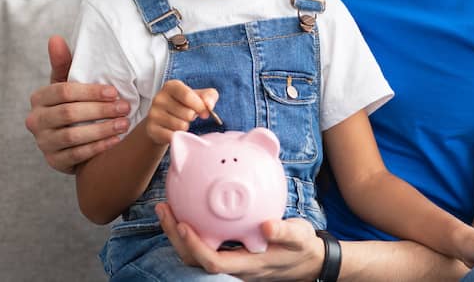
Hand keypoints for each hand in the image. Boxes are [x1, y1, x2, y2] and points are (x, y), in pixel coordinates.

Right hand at [25, 35, 131, 173]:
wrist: (70, 140)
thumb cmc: (71, 104)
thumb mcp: (67, 83)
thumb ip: (63, 63)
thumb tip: (55, 38)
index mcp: (38, 98)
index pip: (63, 92)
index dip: (90, 92)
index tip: (114, 92)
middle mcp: (35, 121)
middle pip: (68, 114)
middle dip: (100, 110)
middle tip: (125, 107)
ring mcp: (43, 143)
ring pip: (73, 136)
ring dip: (102, 129)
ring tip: (124, 124)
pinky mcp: (53, 161)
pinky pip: (76, 155)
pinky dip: (98, 147)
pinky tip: (115, 140)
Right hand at [146, 80, 218, 145]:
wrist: (163, 121)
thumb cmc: (184, 106)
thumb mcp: (198, 96)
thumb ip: (209, 96)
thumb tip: (209, 106)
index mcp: (171, 86)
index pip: (187, 95)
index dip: (200, 106)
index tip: (205, 113)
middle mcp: (159, 98)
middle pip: (187, 113)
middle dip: (192, 118)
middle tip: (188, 116)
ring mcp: (153, 114)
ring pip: (181, 126)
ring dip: (185, 127)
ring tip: (180, 122)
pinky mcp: (151, 129)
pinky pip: (172, 136)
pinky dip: (178, 136)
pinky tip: (174, 131)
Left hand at [155, 203, 323, 280]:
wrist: (309, 259)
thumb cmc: (303, 247)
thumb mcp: (300, 237)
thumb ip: (285, 232)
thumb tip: (268, 226)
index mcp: (248, 265)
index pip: (214, 263)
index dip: (195, 247)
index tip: (183, 225)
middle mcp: (234, 267)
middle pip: (195, 260)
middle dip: (175, 238)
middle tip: (164, 209)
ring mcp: (231, 261)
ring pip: (195, 253)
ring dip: (177, 233)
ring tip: (166, 207)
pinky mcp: (230, 252)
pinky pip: (204, 242)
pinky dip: (191, 227)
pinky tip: (188, 206)